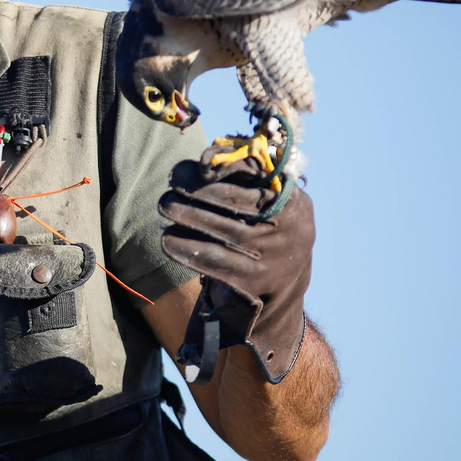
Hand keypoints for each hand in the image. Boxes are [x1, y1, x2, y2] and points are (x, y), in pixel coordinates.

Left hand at [158, 146, 314, 382]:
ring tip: (165, 206)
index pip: (259, 177)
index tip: (195, 165)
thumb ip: (240, 184)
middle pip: (239, 203)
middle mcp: (292, 228)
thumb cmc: (262, 239)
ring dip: (189, 216)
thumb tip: (198, 164)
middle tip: (170, 188)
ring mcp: (275, 257)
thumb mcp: (265, 210)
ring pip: (225, 231)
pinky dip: (188, 249)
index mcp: (295, 202)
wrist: (278, 295)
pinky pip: (216, 261)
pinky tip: (167, 240)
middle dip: (200, 192)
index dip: (224, 168)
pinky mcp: (255, 283)